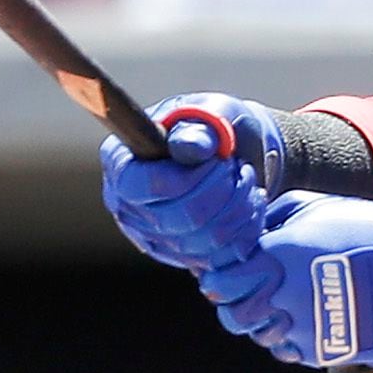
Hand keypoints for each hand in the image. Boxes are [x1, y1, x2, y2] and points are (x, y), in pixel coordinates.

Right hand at [99, 95, 285, 271]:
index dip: (181, 179)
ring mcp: (150, 235)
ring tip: (247, 182)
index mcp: (121, 161)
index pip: (135, 186)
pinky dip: (242, 232)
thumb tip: (190, 147)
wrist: (242, 153)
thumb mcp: (215, 112)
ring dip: (236, 210)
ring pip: (196, 243)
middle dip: (219, 193)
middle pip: (172, 219)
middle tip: (237, 168)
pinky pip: (214, 259)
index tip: (216, 161)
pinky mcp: (178, 255)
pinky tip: (251, 206)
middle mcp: (126, 203)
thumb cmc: (220, 126)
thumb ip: (201, 128)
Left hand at [195, 194, 372, 369]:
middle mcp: (286, 296)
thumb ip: (274, 220)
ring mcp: (306, 328)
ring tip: (287, 303)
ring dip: (267, 322)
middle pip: (234, 317)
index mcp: (280, 257)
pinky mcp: (326, 350)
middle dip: (236, 305)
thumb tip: (248, 234)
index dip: (220, 277)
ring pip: (262, 336)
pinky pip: (292, 351)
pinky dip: (293, 337)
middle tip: (251, 293)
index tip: (227, 272)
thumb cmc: (368, 229)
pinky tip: (309, 317)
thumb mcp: (318, 208)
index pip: (221, 280)